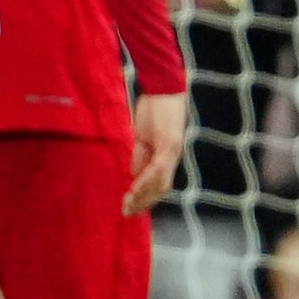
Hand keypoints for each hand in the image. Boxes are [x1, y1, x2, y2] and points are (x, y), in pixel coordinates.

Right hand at [121, 87, 189, 214]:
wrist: (164, 86)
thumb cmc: (154, 107)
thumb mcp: (142, 136)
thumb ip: (140, 156)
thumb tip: (133, 175)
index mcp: (165, 155)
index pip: (157, 183)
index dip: (144, 197)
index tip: (129, 208)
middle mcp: (172, 156)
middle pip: (160, 188)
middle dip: (143, 202)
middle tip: (126, 213)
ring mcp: (172, 151)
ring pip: (160, 183)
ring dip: (143, 196)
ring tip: (128, 205)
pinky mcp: (169, 144)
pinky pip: (158, 169)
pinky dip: (146, 181)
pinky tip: (134, 189)